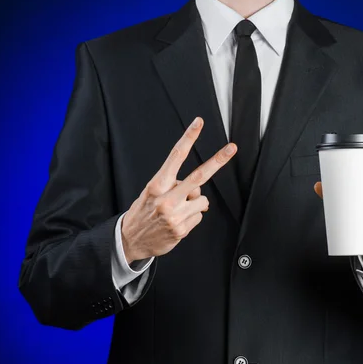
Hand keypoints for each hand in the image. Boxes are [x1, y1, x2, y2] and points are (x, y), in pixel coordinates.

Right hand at [121, 117, 236, 263]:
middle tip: (232, 148)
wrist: (130, 240)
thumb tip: (197, 189)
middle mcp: (166, 199)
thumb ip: (174, 186)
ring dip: (195, 203)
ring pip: (202, 200)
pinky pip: (199, 216)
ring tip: (178, 210)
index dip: (188, 138)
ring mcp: (175, 215)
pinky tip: (178, 221)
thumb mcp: (151, 193)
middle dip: (217, 161)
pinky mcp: (182, 230)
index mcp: (156, 185)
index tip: (199, 123)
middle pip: (198, 176)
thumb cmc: (143, 212)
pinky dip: (192, 217)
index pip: (176, 156)